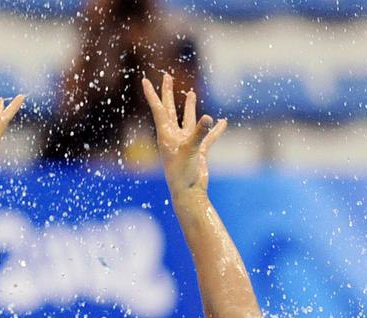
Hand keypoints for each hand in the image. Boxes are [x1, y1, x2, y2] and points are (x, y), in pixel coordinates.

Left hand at [142, 73, 225, 194]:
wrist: (188, 193)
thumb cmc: (183, 174)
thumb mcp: (190, 151)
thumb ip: (200, 134)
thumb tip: (209, 118)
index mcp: (166, 135)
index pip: (158, 109)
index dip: (152, 94)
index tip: (145, 80)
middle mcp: (174, 137)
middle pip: (169, 109)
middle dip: (168, 93)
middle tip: (167, 76)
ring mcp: (185, 143)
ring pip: (188, 120)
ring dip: (189, 107)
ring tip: (191, 93)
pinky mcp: (197, 151)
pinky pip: (207, 136)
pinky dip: (215, 130)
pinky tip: (222, 121)